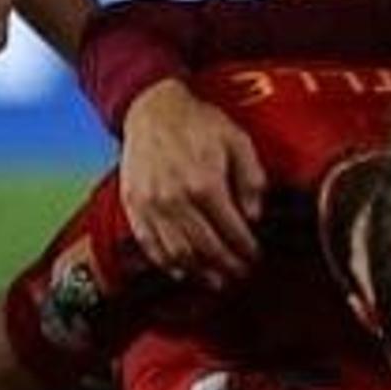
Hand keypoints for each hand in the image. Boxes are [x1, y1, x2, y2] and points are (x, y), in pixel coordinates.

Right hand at [117, 78, 268, 279]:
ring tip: (217, 280)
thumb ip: (252, 180)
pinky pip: (150, 245)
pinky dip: (167, 264)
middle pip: (206, 248)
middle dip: (227, 266)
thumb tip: (254, 216)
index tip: (256, 257)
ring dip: (200, 273)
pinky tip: (182, 272)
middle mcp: (176, 199)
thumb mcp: (238, 141)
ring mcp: (151, 206)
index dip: (247, 250)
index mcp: (205, 184)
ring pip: (178, 254)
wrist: (153, 109)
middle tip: (241, 274)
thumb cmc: (198, 124)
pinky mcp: (134, 207)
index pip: (232, 231)